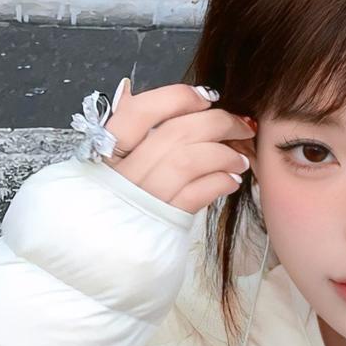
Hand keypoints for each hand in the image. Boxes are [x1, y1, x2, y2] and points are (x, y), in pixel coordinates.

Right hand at [96, 82, 255, 215]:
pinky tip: (231, 181)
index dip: (177, 97)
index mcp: (106, 151)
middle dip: (218, 122)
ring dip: (224, 154)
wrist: (103, 254)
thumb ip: (123, 130)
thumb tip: (131, 90)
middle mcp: (122, 173)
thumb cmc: (115, 200)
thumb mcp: (108, 163)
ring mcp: (143, 199)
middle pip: (175, 133)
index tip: (205, 98)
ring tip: (241, 158)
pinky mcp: (163, 222)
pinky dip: (220, 182)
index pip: (139, 111)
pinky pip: (197, 194)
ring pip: (189, 161)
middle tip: (241, 125)